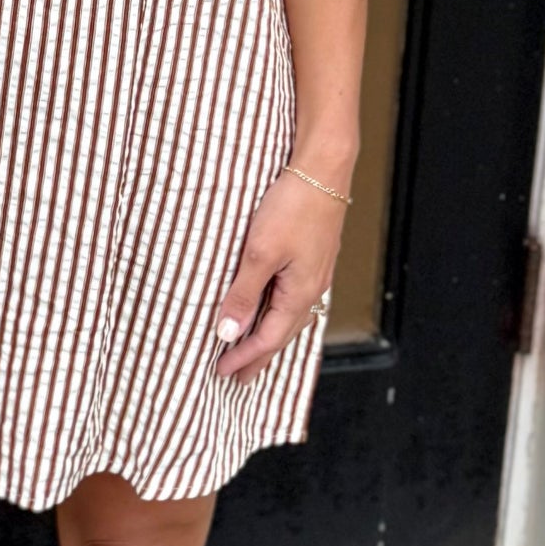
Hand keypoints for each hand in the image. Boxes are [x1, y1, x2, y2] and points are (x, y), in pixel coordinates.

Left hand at [213, 166, 345, 380]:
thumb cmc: (294, 205)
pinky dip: (279, 314)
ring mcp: (316, 272)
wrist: (324, 168)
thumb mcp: (259, 252)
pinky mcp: (314, 256)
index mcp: (300, 292)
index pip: (268, 339)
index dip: (244, 357)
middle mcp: (313, 287)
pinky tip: (272, 309)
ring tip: (253, 351)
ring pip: (291, 317)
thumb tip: (228, 332)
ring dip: (270, 337)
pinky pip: (295, 298)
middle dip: (259, 357)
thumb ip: (244, 294)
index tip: (221, 371)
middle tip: (239, 378)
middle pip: (283, 334)